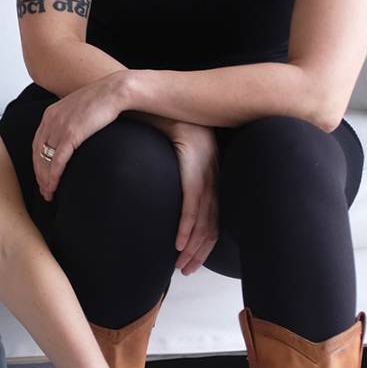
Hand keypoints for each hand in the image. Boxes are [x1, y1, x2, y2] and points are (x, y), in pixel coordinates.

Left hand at [32, 74, 124, 200]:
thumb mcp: (79, 109)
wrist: (114, 91)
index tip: (41, 176)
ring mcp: (59, 127)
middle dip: (39, 174)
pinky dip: (54, 175)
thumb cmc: (102, 101)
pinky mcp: (70, 134)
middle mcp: (50, 120)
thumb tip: (74, 134)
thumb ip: (71, 120)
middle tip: (44, 190)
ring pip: (45, 159)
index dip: (37, 161)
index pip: (37, 143)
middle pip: (37, 153)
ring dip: (45, 179)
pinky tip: (53, 186)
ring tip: (49, 193)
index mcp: (50, 113)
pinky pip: (57, 160)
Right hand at [167, 122, 219, 274]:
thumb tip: (163, 197)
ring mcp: (204, 166)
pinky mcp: (192, 160)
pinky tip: (178, 243)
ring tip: (180, 265)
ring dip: (193, 246)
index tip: (189, 262)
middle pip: (214, 224)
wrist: (151, 96)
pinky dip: (186, 226)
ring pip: (206, 218)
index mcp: (210, 172)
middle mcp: (213, 171)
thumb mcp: (168, 154)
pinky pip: (192, 200)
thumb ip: (172, 175)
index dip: (204, 244)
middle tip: (185, 271)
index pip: (215, 218)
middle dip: (201, 252)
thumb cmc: (155, 124)